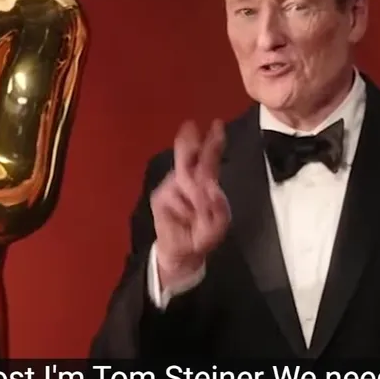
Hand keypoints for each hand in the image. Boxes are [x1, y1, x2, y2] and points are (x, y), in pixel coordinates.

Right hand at [151, 119, 229, 287]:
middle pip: (189, 157)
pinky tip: (184, 219)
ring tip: (198, 215)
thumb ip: (219, 207)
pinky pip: (174, 197)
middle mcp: (187, 180)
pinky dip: (184, 208)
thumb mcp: (219, 224)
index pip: (209, 159)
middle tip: (190, 125)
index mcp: (204, 182)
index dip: (213, 143)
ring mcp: (171, 187)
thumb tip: (213, 188)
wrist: (181, 253)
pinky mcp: (160, 197)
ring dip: (195, 196)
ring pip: (184, 180)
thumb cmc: (201, 235)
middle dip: (190, 142)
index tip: (217, 126)